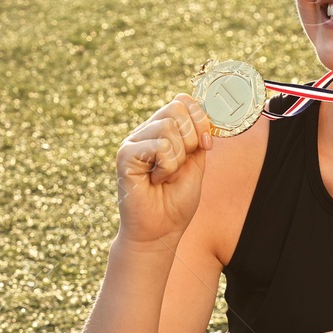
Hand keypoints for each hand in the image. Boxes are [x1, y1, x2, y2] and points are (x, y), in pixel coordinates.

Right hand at [114, 92, 214, 248]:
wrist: (160, 231)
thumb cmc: (176, 201)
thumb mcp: (196, 165)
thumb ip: (199, 138)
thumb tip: (206, 115)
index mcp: (161, 130)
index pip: (182, 101)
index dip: (200, 118)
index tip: (206, 144)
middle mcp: (145, 132)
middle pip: (176, 108)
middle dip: (192, 137)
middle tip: (183, 163)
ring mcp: (133, 142)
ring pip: (169, 127)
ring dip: (178, 157)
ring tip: (166, 176)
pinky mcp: (125, 155)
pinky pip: (159, 145)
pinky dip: (167, 166)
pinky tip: (156, 180)